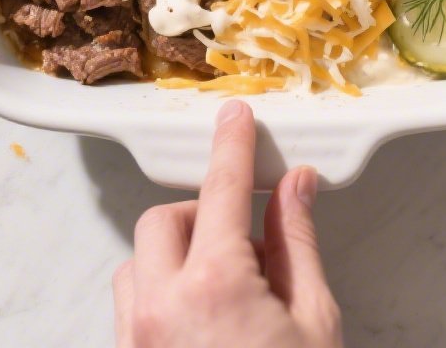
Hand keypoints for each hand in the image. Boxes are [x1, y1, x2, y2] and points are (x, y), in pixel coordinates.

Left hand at [113, 99, 342, 346]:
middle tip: (242, 238)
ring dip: (175, 258)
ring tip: (224, 285)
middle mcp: (162, 311)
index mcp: (214, 288)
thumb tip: (295, 188)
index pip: (222, 190)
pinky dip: (159, 295)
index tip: (235, 120)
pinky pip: (130, 307)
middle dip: (201, 216)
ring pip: (136, 263)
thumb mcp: (315, 321)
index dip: (232, 146)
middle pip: (163, 220)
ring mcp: (139, 342)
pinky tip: (201, 314)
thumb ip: (297, 243)